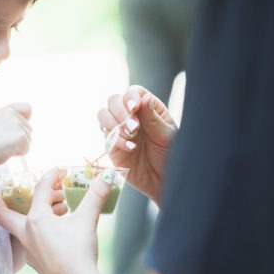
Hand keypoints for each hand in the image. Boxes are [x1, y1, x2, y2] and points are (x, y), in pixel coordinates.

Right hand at [0, 102, 31, 165]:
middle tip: (3, 142)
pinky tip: (5, 151)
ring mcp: (18, 125)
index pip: (28, 108)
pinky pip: (26, 149)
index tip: (17, 128)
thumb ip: (9, 122)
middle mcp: (14, 115)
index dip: (26, 119)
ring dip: (18, 146)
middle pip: (29, 129)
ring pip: (28, 140)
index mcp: (7, 110)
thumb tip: (23, 130)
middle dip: (20, 138)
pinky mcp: (21, 137)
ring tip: (2, 146)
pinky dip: (18, 154)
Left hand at [0, 168, 114, 273]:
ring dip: (32, 213)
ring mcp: (29, 250)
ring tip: (58, 207)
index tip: (62, 170)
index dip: (51, 175)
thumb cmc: (79, 253)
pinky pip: (30, 240)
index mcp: (36, 220)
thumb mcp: (88, 220)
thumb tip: (108, 175)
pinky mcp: (37, 262)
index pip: (40, 189)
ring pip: (21, 227)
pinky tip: (58, 229)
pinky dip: (39, 230)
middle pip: (3, 214)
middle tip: (0, 189)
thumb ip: (96, 195)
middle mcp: (26, 234)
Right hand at [97, 85, 175, 205]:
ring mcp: (119, 129)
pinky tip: (130, 148)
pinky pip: (105, 135)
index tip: (134, 108)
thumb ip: (153, 118)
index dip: (130, 97)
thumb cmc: (170, 156)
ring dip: (114, 123)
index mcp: (148, 108)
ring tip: (131, 137)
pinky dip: (115, 139)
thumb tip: (144, 97)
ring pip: (103, 114)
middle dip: (120, 112)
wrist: (163, 181)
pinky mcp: (111, 144)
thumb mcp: (166, 136)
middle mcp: (131, 116)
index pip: (133, 92)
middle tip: (134, 128)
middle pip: (114, 100)